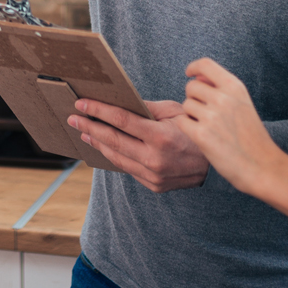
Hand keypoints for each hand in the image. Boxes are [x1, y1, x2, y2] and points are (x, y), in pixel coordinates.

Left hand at [68, 99, 207, 191]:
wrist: (214, 166)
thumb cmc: (194, 131)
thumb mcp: (176, 112)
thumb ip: (148, 107)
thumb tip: (121, 101)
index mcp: (161, 137)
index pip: (121, 121)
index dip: (99, 111)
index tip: (81, 103)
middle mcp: (154, 159)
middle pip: (113, 140)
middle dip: (89, 127)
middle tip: (73, 118)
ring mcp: (153, 175)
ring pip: (116, 157)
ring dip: (97, 143)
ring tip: (83, 131)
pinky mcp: (152, 185)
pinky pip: (127, 168)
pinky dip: (113, 156)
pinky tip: (103, 146)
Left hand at [179, 58, 280, 195]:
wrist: (264, 167)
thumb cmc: (252, 137)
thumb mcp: (243, 104)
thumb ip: (221, 89)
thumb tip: (196, 77)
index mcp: (235, 87)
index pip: (205, 64)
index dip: (193, 68)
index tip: (189, 74)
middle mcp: (223, 98)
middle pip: (191, 87)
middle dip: (194, 98)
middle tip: (206, 114)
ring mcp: (212, 116)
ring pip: (186, 105)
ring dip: (192, 115)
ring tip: (209, 128)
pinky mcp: (201, 135)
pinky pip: (181, 122)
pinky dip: (188, 128)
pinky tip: (202, 136)